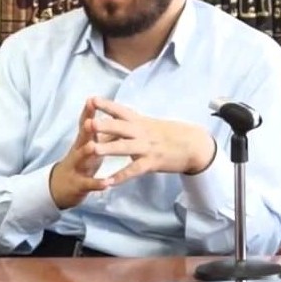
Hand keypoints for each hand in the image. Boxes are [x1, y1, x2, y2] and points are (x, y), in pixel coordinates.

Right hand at [48, 98, 111, 208]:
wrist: (60, 187)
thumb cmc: (82, 162)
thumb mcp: (91, 145)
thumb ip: (104, 133)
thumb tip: (118, 117)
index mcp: (83, 140)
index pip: (85, 123)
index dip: (88, 112)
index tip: (92, 99)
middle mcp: (78, 151)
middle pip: (82, 137)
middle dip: (86, 129)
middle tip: (90, 120)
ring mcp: (77, 167)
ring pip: (81, 159)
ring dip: (87, 152)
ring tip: (93, 147)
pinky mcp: (79, 184)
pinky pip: (89, 183)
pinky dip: (98, 183)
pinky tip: (107, 184)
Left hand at [88, 97, 215, 184]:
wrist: (193, 145)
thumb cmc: (169, 134)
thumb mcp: (150, 125)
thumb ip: (131, 125)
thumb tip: (112, 124)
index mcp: (140, 121)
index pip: (121, 110)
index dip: (106, 105)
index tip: (91, 99)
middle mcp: (142, 132)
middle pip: (120, 127)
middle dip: (103, 125)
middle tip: (87, 123)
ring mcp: (147, 147)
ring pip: (124, 147)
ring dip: (107, 148)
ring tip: (92, 150)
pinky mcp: (151, 163)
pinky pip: (133, 170)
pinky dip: (120, 177)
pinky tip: (108, 182)